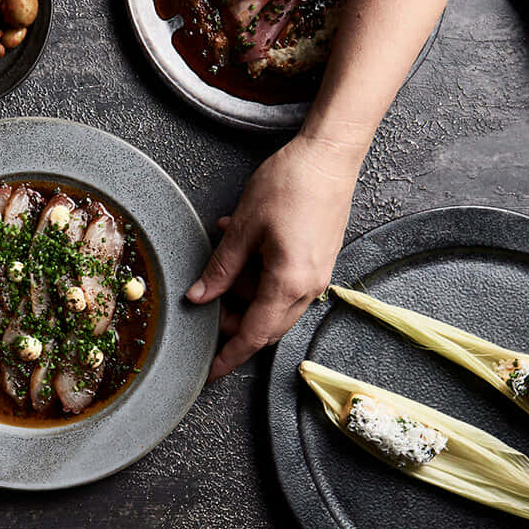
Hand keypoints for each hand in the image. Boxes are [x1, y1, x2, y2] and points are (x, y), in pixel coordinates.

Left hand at [187, 135, 362, 379]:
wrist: (329, 157)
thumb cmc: (289, 185)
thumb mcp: (243, 228)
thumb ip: (220, 269)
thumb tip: (199, 298)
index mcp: (288, 283)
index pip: (254, 335)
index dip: (230, 355)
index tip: (210, 372)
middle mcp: (308, 286)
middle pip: (266, 324)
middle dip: (234, 320)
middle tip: (207, 302)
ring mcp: (318, 274)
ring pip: (274, 303)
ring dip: (245, 291)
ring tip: (225, 255)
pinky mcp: (319, 260)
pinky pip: (285, 282)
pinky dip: (259, 273)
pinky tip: (244, 245)